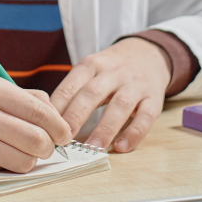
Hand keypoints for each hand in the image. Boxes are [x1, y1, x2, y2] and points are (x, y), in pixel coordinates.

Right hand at [0, 74, 71, 172]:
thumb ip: (18, 97)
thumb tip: (53, 114)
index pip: (40, 110)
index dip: (59, 125)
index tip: (63, 132)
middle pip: (38, 137)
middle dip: (49, 146)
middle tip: (46, 145)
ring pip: (25, 159)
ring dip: (31, 159)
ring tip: (23, 151)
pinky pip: (4, 167)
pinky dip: (10, 165)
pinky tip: (1, 154)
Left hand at [50, 37, 171, 152]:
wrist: (148, 53)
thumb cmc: (110, 69)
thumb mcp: (90, 69)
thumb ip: (73, 90)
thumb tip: (48, 119)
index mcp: (91, 64)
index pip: (71, 85)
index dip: (58, 106)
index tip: (47, 126)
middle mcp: (113, 73)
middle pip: (92, 93)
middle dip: (76, 116)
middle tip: (63, 138)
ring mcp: (135, 85)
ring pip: (119, 106)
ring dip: (105, 128)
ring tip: (92, 147)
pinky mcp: (153, 98)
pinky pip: (145, 117)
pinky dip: (134, 133)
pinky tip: (121, 147)